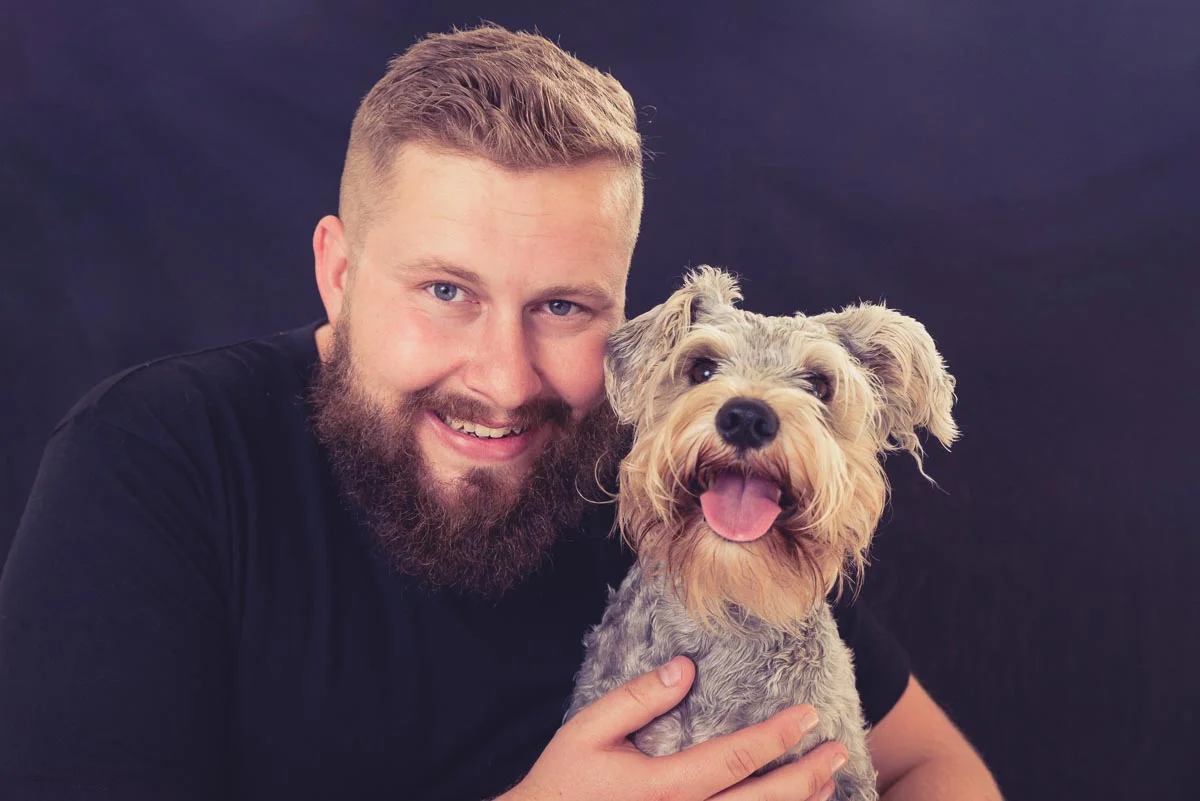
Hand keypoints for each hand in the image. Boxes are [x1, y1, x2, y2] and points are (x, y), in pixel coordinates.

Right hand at [499, 656, 848, 800]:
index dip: (779, 737)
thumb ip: (637, 697)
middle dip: (808, 777)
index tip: (809, 715)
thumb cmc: (563, 782)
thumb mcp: (589, 730)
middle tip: (838, 749)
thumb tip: (687, 668)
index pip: (737, 759)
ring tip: (827, 780)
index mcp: (664, 787)